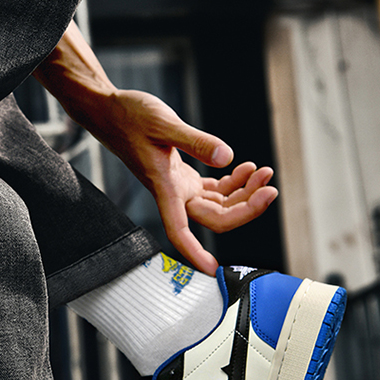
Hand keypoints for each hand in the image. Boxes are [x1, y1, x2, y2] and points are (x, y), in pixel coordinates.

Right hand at [89, 89, 277, 275]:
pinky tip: (244, 168)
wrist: (109, 110)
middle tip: (270, 188)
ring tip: (263, 172)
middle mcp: (173, 192)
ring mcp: (179, 185)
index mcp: (165, 187)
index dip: (195, 253)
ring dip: (244, 193)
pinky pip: (213, 190)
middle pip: (215, 217)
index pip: (179, 231)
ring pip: (218, 204)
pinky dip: (233, 182)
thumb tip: (226, 157)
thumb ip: (196, 141)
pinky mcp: (181, 175)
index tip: (213, 270)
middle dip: (246, 208)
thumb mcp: (164, 124)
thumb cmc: (127, 116)